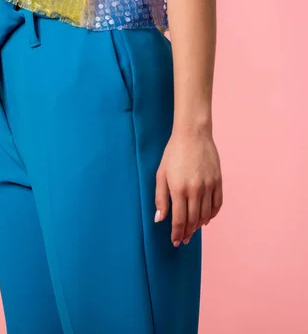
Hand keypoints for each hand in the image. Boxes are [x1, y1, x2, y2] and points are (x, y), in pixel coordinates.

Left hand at [154, 130, 222, 246]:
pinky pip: (217, 204)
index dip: (177, 233)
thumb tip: (160, 219)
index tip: (175, 241)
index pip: (179, 219)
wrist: (193, 135)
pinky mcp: (218, 181)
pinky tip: (206, 218)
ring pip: (206, 214)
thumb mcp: (161, 175)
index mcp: (179, 190)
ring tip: (193, 231)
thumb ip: (160, 198)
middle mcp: (195, 190)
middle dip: (188, 233)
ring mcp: (209, 186)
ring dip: (199, 225)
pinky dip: (212, 214)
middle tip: (184, 240)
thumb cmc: (173, 153)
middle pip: (193, 220)